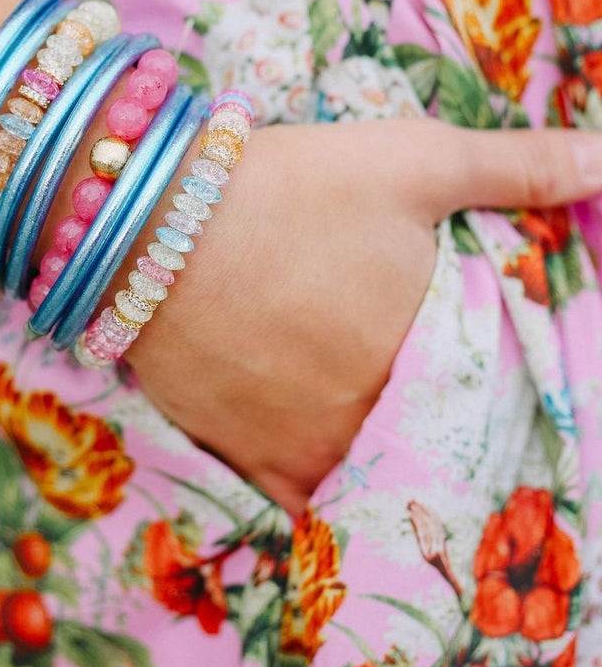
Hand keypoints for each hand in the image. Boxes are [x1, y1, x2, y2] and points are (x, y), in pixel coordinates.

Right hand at [122, 119, 601, 516]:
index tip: (493, 376)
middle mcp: (382, 422)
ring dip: (391, 461)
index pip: (496, 391)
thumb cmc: (289, 188)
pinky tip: (337, 479)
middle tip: (439, 402)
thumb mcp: (412, 161)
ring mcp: (314, 450)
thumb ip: (518, 168)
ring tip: (390, 433)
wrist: (147, 226)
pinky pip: (305, 505)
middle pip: (435, 438)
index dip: (498, 383)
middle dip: (443, 420)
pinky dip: (327, 498)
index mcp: (434, 356)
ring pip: (377, 477)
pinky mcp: (250, 461)